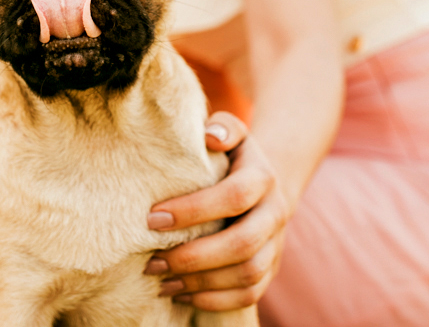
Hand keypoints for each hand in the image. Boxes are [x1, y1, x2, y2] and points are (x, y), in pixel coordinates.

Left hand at [144, 112, 290, 310]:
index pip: (234, 196)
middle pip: (243, 244)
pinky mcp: (270, 269)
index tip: (152, 219)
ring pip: (247, 274)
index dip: (194, 210)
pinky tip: (181, 295)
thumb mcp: (232, 132)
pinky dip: (215, 301)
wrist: (270, 181)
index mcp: (263, 178)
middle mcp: (275, 214)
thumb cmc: (234, 156)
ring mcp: (276, 245)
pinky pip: (249, 294)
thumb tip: (209, 136)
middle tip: (152, 261)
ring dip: (201, 283)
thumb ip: (222, 127)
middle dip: (194, 256)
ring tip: (161, 281)